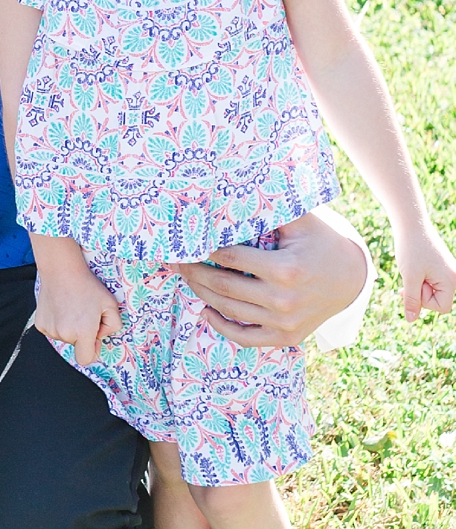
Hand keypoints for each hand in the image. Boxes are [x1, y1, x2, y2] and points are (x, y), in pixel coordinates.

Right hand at [34, 248, 122, 365]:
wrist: (62, 270)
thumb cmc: (87, 286)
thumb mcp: (111, 304)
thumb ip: (114, 326)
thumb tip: (101, 335)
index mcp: (83, 332)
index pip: (86, 359)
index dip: (92, 351)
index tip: (93, 337)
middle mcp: (64, 334)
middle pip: (75, 345)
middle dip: (82, 333)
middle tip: (84, 313)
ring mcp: (50, 329)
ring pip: (64, 337)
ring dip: (69, 327)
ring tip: (71, 307)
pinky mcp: (40, 324)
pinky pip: (53, 330)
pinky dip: (57, 323)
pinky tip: (61, 307)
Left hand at [171, 211, 366, 347]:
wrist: (351, 280)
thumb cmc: (320, 244)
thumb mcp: (301, 222)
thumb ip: (271, 209)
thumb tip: (235, 191)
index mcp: (286, 269)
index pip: (231, 259)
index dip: (205, 251)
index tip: (187, 243)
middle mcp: (283, 299)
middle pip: (223, 286)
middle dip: (194, 273)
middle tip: (176, 262)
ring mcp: (284, 322)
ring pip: (229, 310)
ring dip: (202, 295)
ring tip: (188, 279)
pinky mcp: (285, 337)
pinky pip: (245, 337)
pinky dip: (221, 326)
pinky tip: (205, 312)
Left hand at [396, 224, 455, 321]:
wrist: (411, 225)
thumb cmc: (411, 249)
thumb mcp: (409, 278)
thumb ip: (412, 300)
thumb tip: (411, 320)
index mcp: (451, 279)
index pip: (442, 308)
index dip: (425, 302)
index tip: (416, 286)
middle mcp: (453, 276)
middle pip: (437, 301)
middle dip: (420, 293)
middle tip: (412, 275)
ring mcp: (446, 271)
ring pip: (430, 292)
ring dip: (417, 286)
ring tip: (412, 270)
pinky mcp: (439, 268)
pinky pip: (429, 283)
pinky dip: (418, 279)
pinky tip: (412, 268)